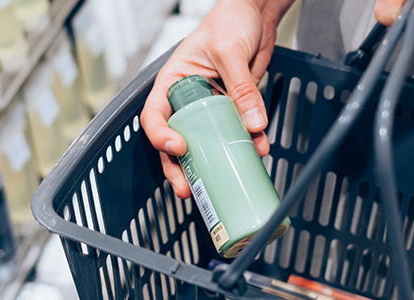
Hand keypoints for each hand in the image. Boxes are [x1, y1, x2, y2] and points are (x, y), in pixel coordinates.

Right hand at [140, 0, 292, 198]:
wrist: (255, 13)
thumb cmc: (229, 21)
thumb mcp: (230, 53)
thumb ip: (241, 88)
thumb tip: (254, 123)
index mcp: (173, 82)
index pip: (155, 116)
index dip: (161, 137)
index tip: (178, 147)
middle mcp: (187, 99)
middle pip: (177, 140)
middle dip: (180, 168)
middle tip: (188, 188)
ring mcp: (210, 106)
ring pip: (206, 143)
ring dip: (214, 163)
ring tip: (222, 181)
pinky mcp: (233, 108)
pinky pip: (236, 132)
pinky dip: (247, 144)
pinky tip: (257, 151)